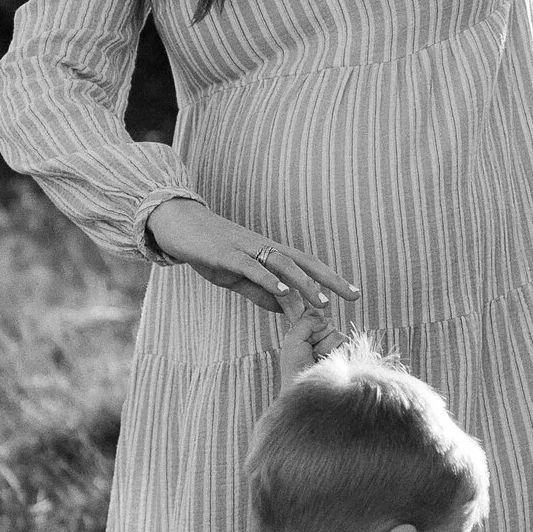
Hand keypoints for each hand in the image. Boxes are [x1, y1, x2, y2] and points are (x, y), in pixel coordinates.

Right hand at [143, 193, 358, 325]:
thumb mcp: (236, 275)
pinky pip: (251, 268)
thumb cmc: (208, 249)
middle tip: (354, 295)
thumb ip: (258, 291)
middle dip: (330, 279)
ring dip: (304, 283)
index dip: (330, 278)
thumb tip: (283, 307)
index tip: (352, 293)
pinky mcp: (226, 254)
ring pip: (282, 264)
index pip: (306, 265)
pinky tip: (282, 292)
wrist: (178, 224)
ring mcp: (245, 249)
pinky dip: (268, 279)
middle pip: (303, 262)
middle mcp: (263, 248)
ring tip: (322, 302)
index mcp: (268, 253)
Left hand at [275, 286, 342, 382]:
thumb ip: (305, 321)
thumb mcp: (293, 341)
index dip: (303, 306)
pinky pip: (341, 339)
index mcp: (303, 335)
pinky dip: (331, 351)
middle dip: (314, 335)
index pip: (306, 313)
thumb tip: (321, 313)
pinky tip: (327, 362)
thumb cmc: (295, 370)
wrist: (309, 391)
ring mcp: (333, 346)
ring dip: (323, 346)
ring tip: (316, 360)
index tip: (294, 291)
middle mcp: (319, 339)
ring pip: (333, 331)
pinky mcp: (346, 353)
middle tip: (308, 352)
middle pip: (322, 321)